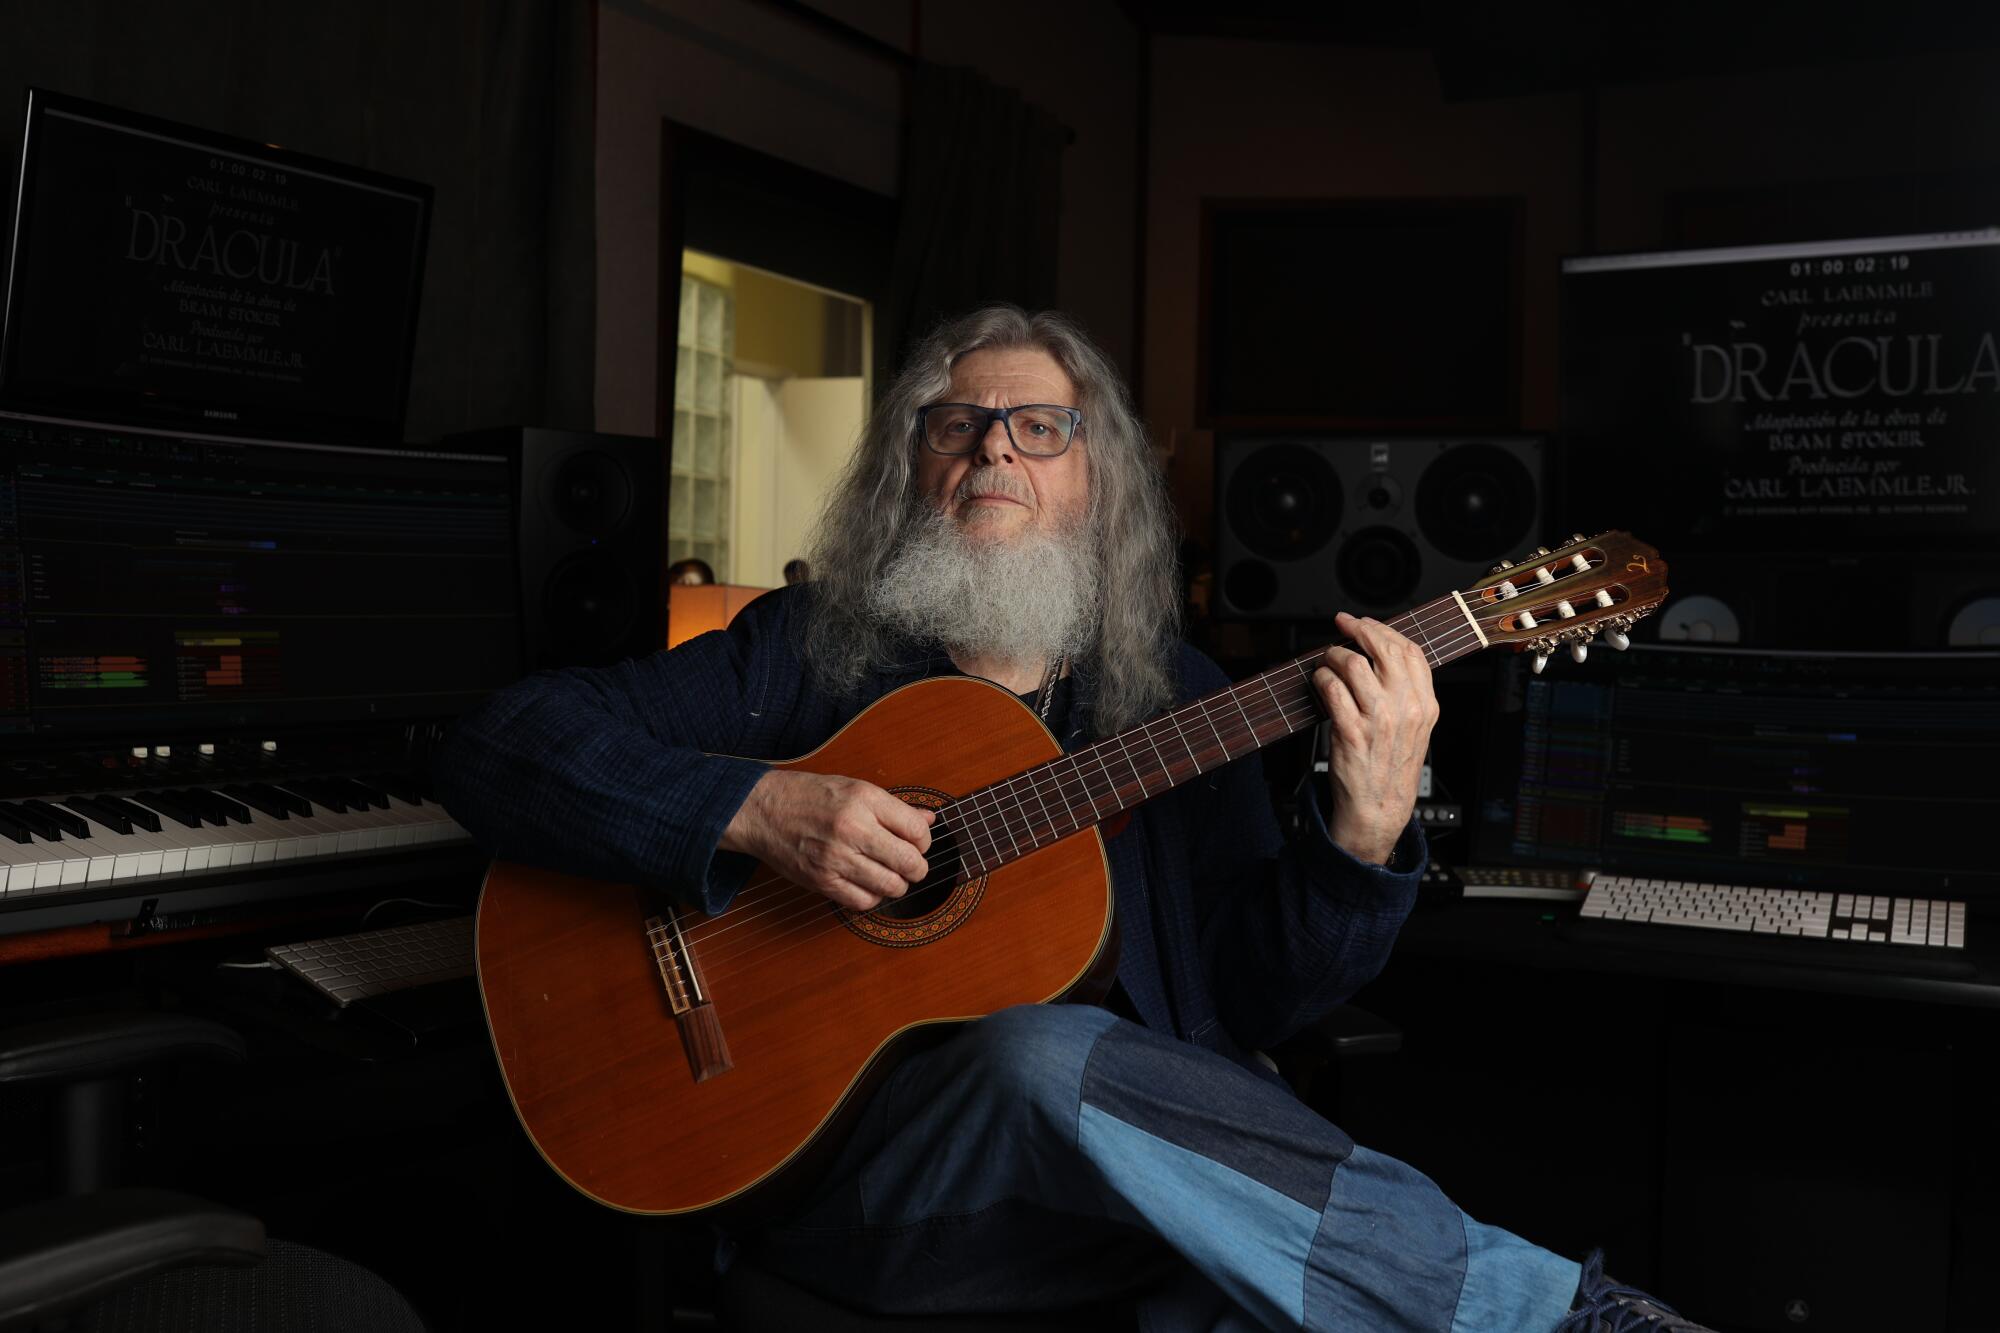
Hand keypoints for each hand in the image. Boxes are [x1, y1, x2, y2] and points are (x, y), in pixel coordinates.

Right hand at [719, 770, 933, 910]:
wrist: (763, 810)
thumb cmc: (810, 796)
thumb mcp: (855, 788)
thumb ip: (895, 807)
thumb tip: (930, 818)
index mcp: (864, 799)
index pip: (917, 830)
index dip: (924, 840)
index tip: (916, 842)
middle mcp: (852, 828)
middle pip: (909, 862)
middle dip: (917, 867)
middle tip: (911, 865)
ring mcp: (836, 858)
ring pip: (891, 886)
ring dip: (897, 884)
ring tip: (889, 874)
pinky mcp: (822, 881)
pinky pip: (863, 901)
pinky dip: (872, 897)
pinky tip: (867, 884)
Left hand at [1310, 612, 1439, 864]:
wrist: (1379, 807)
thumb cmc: (1391, 766)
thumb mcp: (1415, 727)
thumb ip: (1407, 693)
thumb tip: (1382, 654)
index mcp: (1426, 704)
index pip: (1411, 651)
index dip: (1385, 630)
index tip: (1366, 623)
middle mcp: (1406, 709)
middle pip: (1383, 650)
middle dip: (1358, 630)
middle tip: (1342, 626)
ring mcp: (1379, 720)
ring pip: (1354, 665)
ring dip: (1335, 655)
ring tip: (1328, 661)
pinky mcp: (1351, 732)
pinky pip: (1333, 689)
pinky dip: (1322, 678)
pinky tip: (1320, 681)